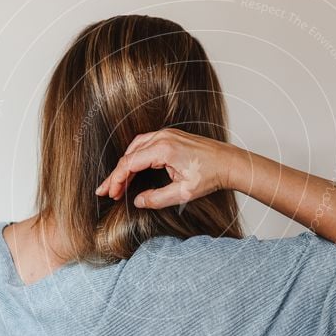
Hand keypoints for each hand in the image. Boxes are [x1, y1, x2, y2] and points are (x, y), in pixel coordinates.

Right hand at [95, 128, 239, 208]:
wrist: (229, 163)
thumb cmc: (210, 176)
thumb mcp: (182, 193)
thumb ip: (156, 199)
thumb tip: (137, 201)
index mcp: (163, 149)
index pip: (129, 163)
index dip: (115, 180)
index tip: (109, 193)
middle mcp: (162, 137)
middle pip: (129, 155)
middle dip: (116, 174)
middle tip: (106, 192)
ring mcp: (167, 134)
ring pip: (135, 148)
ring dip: (125, 166)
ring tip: (118, 184)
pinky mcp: (171, 136)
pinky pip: (145, 145)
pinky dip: (136, 158)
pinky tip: (133, 171)